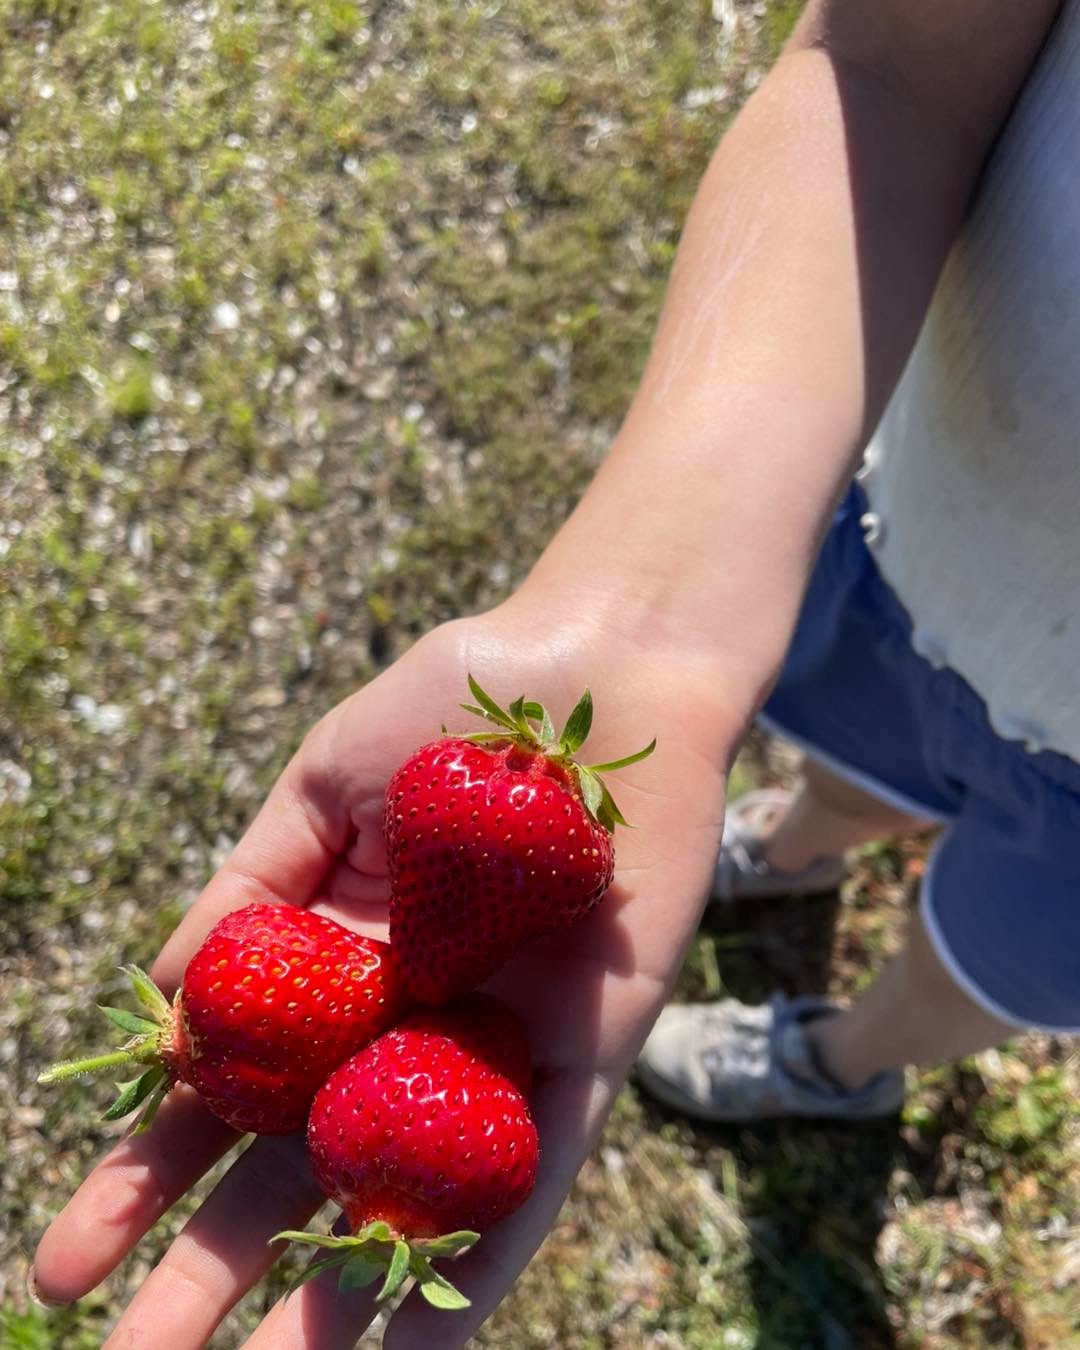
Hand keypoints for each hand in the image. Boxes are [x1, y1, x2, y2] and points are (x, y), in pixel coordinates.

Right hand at [32, 599, 734, 1348]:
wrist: (600, 670)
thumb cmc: (452, 703)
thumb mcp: (325, 783)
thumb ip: (248, 886)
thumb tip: (158, 999)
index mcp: (328, 968)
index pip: (222, 1097)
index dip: (145, 1181)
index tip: (67, 1268)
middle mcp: (400, 1025)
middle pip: (295, 1170)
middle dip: (213, 1274)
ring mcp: (491, 1045)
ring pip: (402, 1194)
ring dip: (337, 1302)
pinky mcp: (589, 1049)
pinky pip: (536, 1168)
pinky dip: (487, 1252)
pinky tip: (427, 1344)